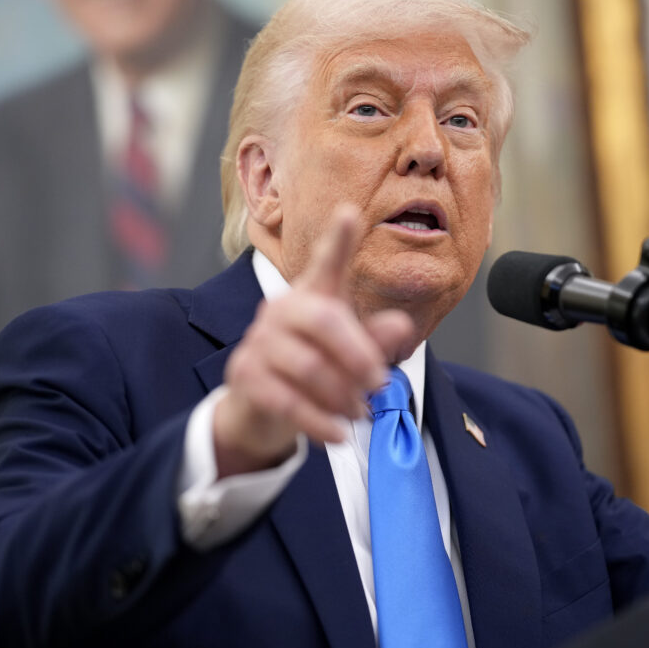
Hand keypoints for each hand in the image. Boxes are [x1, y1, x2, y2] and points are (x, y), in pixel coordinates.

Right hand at [212, 206, 414, 476]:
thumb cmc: (315, 368)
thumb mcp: (349, 354)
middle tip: (382, 383)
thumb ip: (374, 340)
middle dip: (358, 355)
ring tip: (361, 414)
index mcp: (312, 296)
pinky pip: (287, 401)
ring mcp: (259, 341)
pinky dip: (318, 422)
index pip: (326, 264)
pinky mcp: (246, 376)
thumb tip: (402, 325)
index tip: (350, 212)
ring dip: (342, 396)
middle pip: (325, 321)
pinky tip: (338, 435)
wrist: (261, 408)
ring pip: (308, 367)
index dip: (338, 240)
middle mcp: (282, 310)